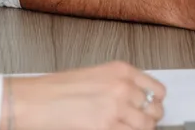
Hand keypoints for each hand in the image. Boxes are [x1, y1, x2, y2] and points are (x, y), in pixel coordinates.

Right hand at [3, 61, 165, 129]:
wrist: (37, 100)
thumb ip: (119, 85)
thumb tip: (136, 100)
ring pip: (146, 126)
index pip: (157, 90)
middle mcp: (123, 86)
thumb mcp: (96, 76)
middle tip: (141, 123)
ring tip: (128, 128)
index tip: (153, 108)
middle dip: (149, 119)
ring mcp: (117, 107)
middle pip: (155, 110)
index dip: (157, 103)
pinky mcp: (107, 126)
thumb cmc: (58, 89)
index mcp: (121, 70)